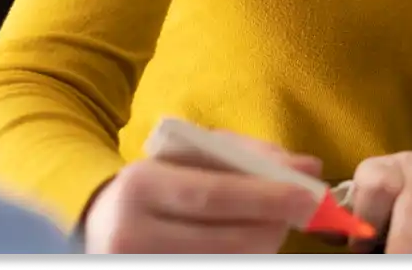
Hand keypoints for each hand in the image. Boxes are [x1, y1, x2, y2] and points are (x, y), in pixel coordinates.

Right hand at [83, 132, 323, 253]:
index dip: (267, 198)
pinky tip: (251, 247)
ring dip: (262, 248)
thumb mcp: (191, 154)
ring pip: (224, 264)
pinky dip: (242, 261)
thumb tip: (309, 167)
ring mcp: (139, 267)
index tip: (309, 196)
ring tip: (275, 228)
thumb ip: (249, 154)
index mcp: (140, 186)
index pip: (214, 195)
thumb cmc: (161, 180)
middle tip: (304, 213)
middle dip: (274, 226)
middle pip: (225, 240)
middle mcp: (131, 235)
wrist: (102, 220)